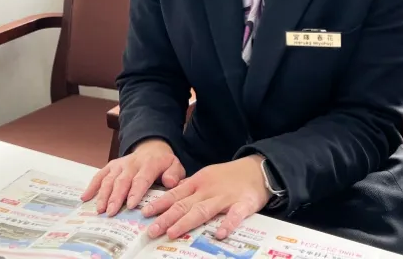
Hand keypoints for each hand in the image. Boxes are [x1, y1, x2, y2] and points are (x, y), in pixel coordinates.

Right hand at [81, 139, 184, 215]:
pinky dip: (92, 186)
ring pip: (109, 179)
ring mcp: (120, 164)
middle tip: (111, 212)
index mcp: (150, 164)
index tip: (131, 205)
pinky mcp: (111, 166)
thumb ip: (174, 174)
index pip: (141, 178)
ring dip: (103, 194)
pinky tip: (85, 198)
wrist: (152, 148)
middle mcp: (132, 163)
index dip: (136, 191)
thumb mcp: (175, 166)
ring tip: (100, 210)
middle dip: (116, 197)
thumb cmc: (164, 163)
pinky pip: (100, 175)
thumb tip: (170, 183)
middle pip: (122, 180)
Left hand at [141, 155, 269, 240]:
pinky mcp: (244, 204)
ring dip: (187, 222)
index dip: (160, 204)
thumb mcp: (206, 177)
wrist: (257, 169)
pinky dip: (228, 224)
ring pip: (203, 210)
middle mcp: (208, 190)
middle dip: (166, 218)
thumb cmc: (229, 176)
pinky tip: (219, 233)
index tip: (145, 213)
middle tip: (151, 230)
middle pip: (185, 205)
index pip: (175, 195)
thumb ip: (189, 189)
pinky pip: (235, 215)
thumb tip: (169, 198)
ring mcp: (225, 197)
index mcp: (198, 183)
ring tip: (172, 233)